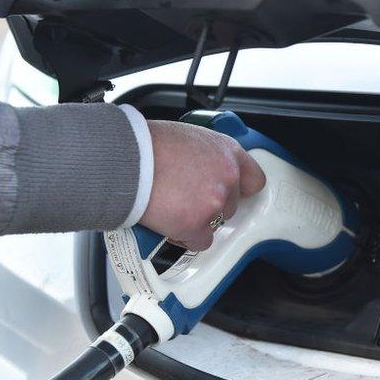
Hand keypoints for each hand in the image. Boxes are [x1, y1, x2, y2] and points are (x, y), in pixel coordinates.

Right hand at [140, 120, 266, 250]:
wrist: (126, 160)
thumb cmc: (147, 145)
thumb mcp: (187, 138)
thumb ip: (204, 156)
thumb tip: (202, 169)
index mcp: (227, 151)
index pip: (254, 179)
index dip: (239, 190)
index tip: (229, 194)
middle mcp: (227, 177)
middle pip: (230, 205)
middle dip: (210, 206)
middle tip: (186, 198)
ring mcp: (214, 203)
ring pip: (215, 224)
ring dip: (197, 221)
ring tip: (173, 207)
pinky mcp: (197, 225)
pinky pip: (200, 242)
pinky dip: (185, 236)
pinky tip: (170, 223)